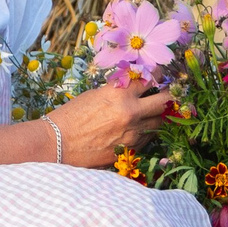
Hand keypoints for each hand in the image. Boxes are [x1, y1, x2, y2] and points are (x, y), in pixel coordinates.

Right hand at [47, 76, 176, 166]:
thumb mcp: (96, 94)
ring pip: (160, 122)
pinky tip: (141, 127)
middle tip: (170, 92)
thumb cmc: (72, 115)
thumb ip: (119, 90)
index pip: (151, 79)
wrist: (57, 143)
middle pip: (165, 102)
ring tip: (156, 110)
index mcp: (120, 94)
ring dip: (159, 115)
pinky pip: (148, 138)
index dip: (159, 75)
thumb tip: (137, 86)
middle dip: (170, 95)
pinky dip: (148, 131)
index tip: (160, 75)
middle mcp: (131, 113)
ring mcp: (133, 134)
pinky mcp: (130, 150)